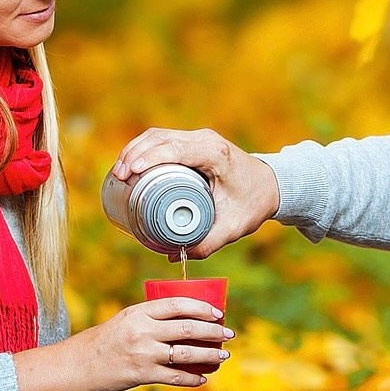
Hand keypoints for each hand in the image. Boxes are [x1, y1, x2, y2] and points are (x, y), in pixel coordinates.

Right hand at [15, 298, 229, 390]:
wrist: (79, 365)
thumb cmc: (104, 341)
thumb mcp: (125, 320)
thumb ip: (150, 319)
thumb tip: (183, 320)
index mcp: (139, 312)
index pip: (177, 305)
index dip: (201, 307)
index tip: (217, 312)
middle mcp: (143, 331)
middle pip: (187, 328)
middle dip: (213, 331)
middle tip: (229, 333)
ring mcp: (143, 353)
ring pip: (186, 353)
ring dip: (209, 355)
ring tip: (223, 356)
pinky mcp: (142, 374)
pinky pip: (174, 377)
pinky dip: (191, 378)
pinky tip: (203, 378)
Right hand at [110, 128, 279, 257]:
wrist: (271, 185)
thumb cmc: (253, 203)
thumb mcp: (233, 227)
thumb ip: (206, 244)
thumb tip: (171, 255)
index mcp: (215, 154)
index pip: (175, 149)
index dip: (149, 158)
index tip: (130, 173)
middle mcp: (206, 140)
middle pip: (160, 138)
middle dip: (134, 154)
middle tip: (119, 177)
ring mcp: (199, 138)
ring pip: (158, 135)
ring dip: (135, 149)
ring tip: (119, 173)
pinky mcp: (194, 142)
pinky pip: (163, 139)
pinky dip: (143, 148)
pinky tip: (130, 163)